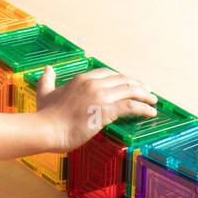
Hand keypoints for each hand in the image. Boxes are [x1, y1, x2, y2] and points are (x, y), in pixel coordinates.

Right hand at [36, 67, 157, 151]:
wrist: (46, 128)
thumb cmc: (45, 115)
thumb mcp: (44, 93)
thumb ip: (47, 80)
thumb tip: (47, 68)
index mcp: (82, 79)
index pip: (108, 73)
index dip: (121, 78)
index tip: (130, 83)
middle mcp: (94, 84)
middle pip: (122, 80)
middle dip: (137, 85)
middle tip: (148, 90)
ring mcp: (100, 96)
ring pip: (130, 90)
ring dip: (145, 95)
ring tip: (153, 101)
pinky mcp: (105, 111)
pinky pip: (130, 106)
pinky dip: (143, 108)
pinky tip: (151, 112)